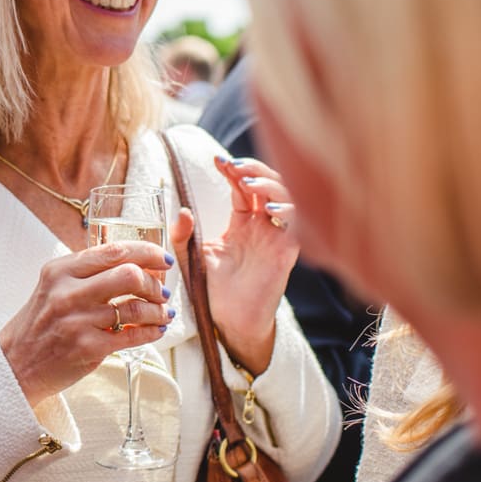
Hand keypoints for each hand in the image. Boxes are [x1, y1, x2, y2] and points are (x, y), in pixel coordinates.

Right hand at [0, 241, 175, 403]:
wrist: (16, 364)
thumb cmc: (40, 324)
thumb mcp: (54, 287)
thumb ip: (87, 273)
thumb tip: (137, 265)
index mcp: (60, 270)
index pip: (113, 251)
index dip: (147, 252)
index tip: (162, 258)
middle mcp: (67, 292)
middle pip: (129, 275)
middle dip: (154, 283)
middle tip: (160, 290)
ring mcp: (78, 321)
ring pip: (136, 308)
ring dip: (158, 311)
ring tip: (162, 313)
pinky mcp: (88, 347)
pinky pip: (133, 336)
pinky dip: (152, 332)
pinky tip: (156, 330)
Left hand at [172, 155, 299, 373]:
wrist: (229, 321)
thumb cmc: (212, 290)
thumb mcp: (191, 257)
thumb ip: (183, 235)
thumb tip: (183, 211)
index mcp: (242, 222)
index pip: (243, 187)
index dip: (233, 170)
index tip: (217, 160)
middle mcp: (263, 225)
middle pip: (269, 183)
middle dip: (253, 169)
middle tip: (234, 166)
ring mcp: (277, 235)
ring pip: (286, 196)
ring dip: (270, 183)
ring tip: (247, 182)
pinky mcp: (288, 250)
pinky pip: (297, 222)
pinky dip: (288, 208)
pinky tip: (269, 208)